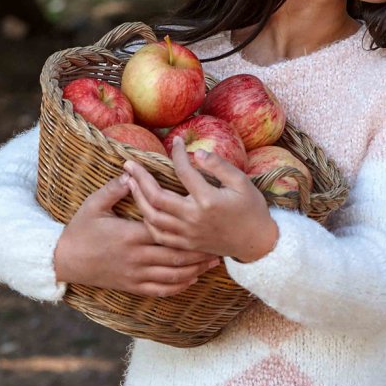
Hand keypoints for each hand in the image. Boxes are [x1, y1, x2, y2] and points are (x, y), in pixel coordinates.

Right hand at [53, 173, 221, 295]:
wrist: (65, 261)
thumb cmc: (80, 230)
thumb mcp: (93, 205)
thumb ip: (114, 189)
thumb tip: (131, 172)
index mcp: (130, 234)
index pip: (166, 231)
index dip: (188, 229)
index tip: (206, 223)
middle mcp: (137, 257)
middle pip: (177, 256)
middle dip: (200, 252)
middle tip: (220, 245)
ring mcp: (136, 274)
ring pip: (173, 275)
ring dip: (196, 270)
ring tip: (213, 262)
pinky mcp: (133, 286)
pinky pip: (162, 290)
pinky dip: (180, 286)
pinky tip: (192, 279)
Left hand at [123, 138, 279, 262]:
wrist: (256, 243)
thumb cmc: (251, 209)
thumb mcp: (242, 182)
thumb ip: (219, 166)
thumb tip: (196, 152)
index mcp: (208, 200)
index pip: (184, 171)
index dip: (177, 153)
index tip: (174, 141)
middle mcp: (193, 218)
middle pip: (156, 196)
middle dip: (140, 177)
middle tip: (129, 163)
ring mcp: (188, 234)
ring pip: (152, 217)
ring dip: (138, 198)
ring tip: (130, 182)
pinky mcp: (186, 244)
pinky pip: (159, 235)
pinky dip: (147, 221)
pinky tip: (143, 208)